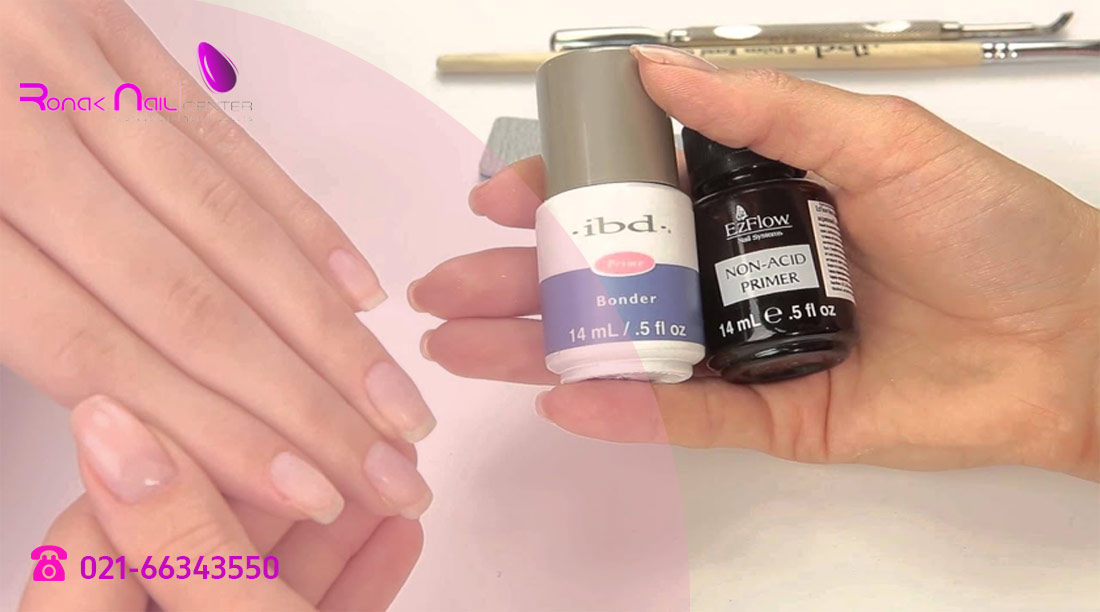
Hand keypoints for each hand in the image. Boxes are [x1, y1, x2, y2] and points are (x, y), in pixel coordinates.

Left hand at [0, 0, 433, 520]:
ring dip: (325, 324)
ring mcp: (73, 71)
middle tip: (385, 465)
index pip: (102, 346)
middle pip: (190, 296)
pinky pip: (221, 135)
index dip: (217, 430)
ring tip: (393, 399)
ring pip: (225, 222)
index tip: (301, 487)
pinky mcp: (116, 31)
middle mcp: (15, 132)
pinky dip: (297, 217)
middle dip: (305, 398)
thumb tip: (121, 422)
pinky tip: (353, 284)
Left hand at [21, 396, 421, 610]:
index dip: (176, 471)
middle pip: (196, 546)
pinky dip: (349, 577)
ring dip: (333, 525)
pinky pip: (304, 611)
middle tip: (341, 433)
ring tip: (388, 471)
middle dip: (288, 486)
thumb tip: (116, 432)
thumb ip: (183, 542)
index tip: (252, 419)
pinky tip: (395, 538)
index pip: (95, 540)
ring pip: (260, 576)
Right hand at [410, 46, 1098, 479]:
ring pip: (628, 347)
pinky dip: (623, 410)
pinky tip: (557, 399)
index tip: (499, 194)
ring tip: (459, 348)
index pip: (633, 194)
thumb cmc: (988, 225)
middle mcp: (734, 270)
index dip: (561, 194)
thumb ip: (763, 110)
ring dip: (540, 346)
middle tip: (442, 288)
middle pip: (608, 276)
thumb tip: (657, 69)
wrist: (1072, 341)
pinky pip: (684, 414)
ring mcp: (744, 346)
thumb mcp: (876, 140)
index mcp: (751, 195)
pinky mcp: (769, 416)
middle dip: (517, 280)